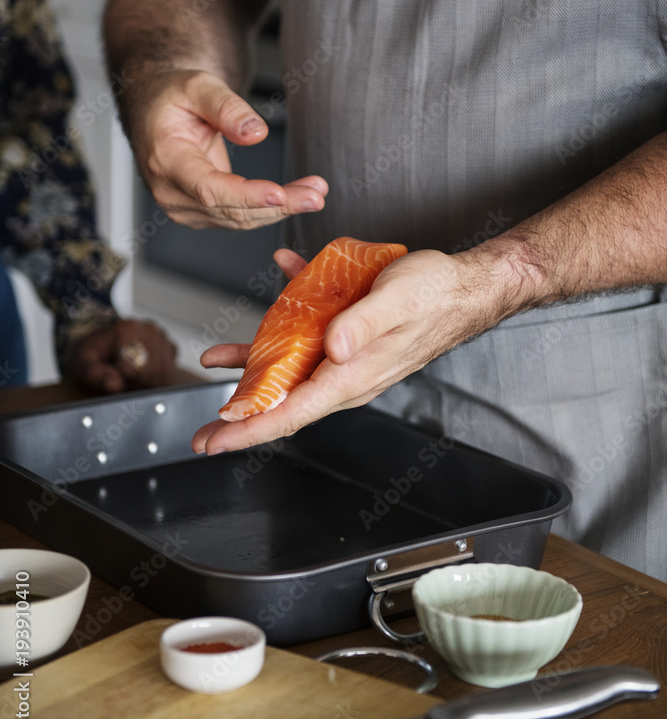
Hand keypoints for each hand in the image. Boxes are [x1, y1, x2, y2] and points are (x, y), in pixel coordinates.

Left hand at [66, 318, 177, 392]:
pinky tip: (142, 377)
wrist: (101, 346)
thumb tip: (114, 384)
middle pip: (151, 373)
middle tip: (122, 380)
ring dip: (146, 384)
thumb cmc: (91, 356)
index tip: (114, 378)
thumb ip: (94, 374)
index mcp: (127, 327)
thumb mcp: (82, 364)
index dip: (124, 380)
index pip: (134, 366)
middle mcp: (149, 328)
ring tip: (130, 378)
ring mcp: (163, 338)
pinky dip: (157, 382)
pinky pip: (170, 376)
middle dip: (136, 383)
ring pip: (163, 376)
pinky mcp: (171, 349)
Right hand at [130, 69, 327, 228]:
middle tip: (316, 195)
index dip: (246, 195)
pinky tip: (296, 196)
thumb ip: (226, 107)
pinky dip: (269, 209)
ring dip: (281, 209)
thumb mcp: (198, 86)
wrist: (155, 110)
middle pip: (231, 210)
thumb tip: (256, 133)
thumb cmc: (173, 96)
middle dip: (278, 205)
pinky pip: (239, 217)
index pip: (209, 188)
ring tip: (315, 193)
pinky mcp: (199, 213)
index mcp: (166, 159)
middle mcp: (171, 191)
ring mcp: (184, 207)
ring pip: (240, 219)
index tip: (280, 194)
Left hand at [192, 247, 521, 453]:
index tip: (217, 442)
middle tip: (204, 434)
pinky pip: (308, 334)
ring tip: (217, 359)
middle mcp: (345, 373)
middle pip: (283, 404)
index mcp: (353, 373)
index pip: (292, 412)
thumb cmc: (435, 293)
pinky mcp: (348, 339)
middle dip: (242, 418)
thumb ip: (363, 324)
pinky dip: (287, 314)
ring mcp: (346, 359)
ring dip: (252, 364)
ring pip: (290, 370)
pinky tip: (281, 276)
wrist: (464, 287)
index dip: (250, 429)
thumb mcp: (397, 299)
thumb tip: (331, 348)